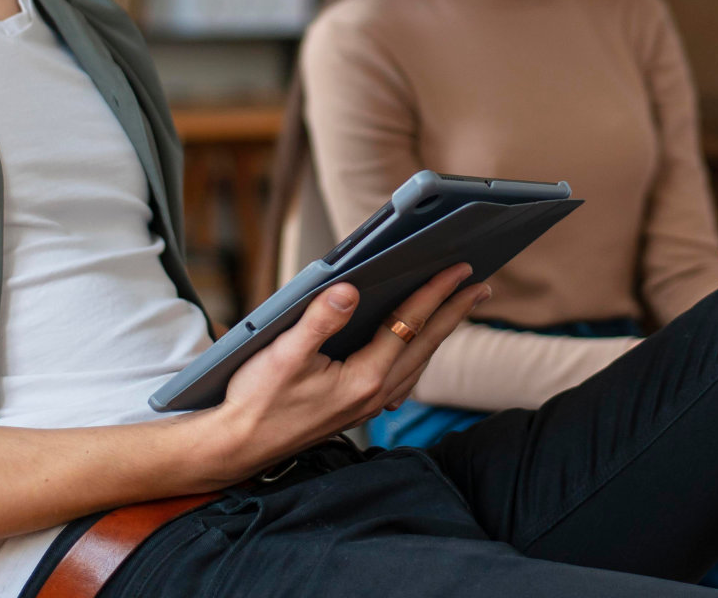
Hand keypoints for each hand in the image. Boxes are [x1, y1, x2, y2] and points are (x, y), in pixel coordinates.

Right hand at [197, 263, 489, 483]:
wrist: (237, 447)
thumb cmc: (255, 401)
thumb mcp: (283, 354)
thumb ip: (319, 319)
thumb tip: (350, 289)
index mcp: (363, 379)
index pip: (410, 325)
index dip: (436, 293)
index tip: (460, 270)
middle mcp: (375, 395)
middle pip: (426, 344)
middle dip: (454, 311)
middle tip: (480, 285)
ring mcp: (369, 406)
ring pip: (418, 362)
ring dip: (440, 332)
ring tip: (458, 308)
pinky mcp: (359, 410)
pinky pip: (403, 377)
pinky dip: (418, 354)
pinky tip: (418, 346)